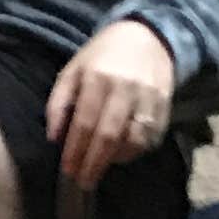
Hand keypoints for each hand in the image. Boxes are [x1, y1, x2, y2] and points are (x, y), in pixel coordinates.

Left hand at [47, 20, 177, 188]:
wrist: (146, 37)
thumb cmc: (101, 58)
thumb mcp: (72, 72)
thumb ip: (58, 103)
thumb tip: (53, 138)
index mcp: (97, 78)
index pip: (85, 123)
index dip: (76, 150)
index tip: (68, 169)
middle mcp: (125, 89)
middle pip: (109, 135)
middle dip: (94, 163)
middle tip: (83, 180)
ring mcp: (149, 98)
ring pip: (134, 139)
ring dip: (115, 159)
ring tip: (100, 167)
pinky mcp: (166, 105)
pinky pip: (152, 137)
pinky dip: (136, 151)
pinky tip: (121, 155)